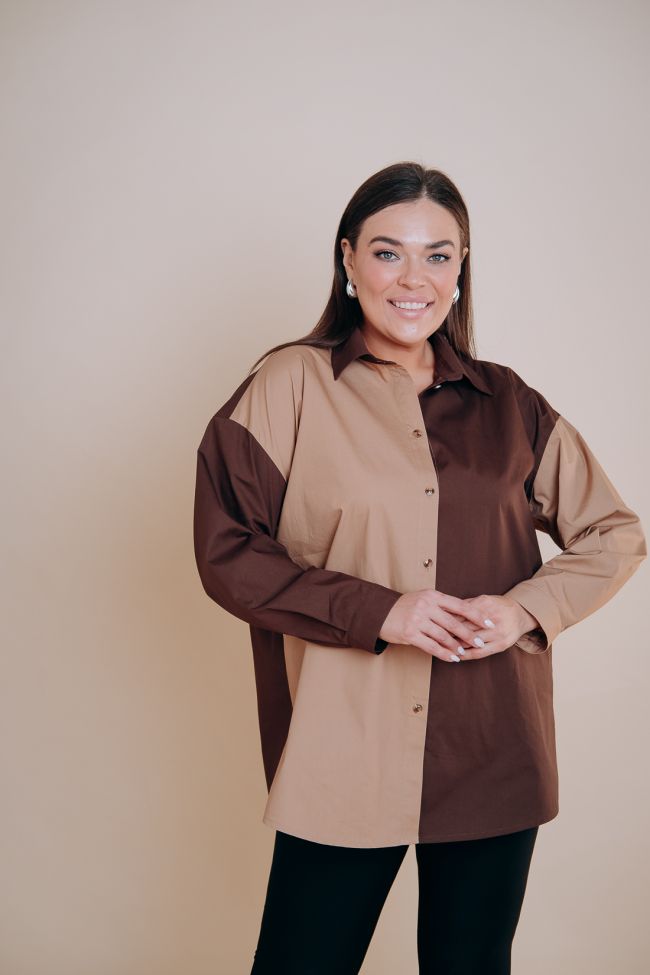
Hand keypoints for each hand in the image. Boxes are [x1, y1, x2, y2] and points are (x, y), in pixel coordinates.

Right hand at [378, 590, 540, 662]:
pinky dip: (444, 653)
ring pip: (444, 636)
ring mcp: (418, 620)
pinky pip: (432, 646)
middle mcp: (426, 606)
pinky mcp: (410, 633)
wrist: (380, 612)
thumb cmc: (405, 607)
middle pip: (454, 622)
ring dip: (456, 646)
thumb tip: (466, 615)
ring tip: (465, 652)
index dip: (477, 615)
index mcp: (433, 596)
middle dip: (469, 634)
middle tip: (480, 642)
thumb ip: (442, 605)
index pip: (460, 605)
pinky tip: (452, 658)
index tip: (489, 623)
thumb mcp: (423, 599)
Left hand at [442, 594, 541, 661]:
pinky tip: (457, 656)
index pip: (461, 613)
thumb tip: (446, 610)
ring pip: (471, 642)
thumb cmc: (498, 606)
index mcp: (486, 604)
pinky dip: (467, 655)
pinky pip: (481, 653)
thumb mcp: (484, 600)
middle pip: (465, 628)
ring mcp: (498, 633)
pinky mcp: (501, 645)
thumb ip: (466, 605)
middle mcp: (493, 619)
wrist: (521, 614)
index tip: (434, 623)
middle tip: (433, 637)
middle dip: (448, 633)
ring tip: (441, 648)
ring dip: (456, 646)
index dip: (446, 619)